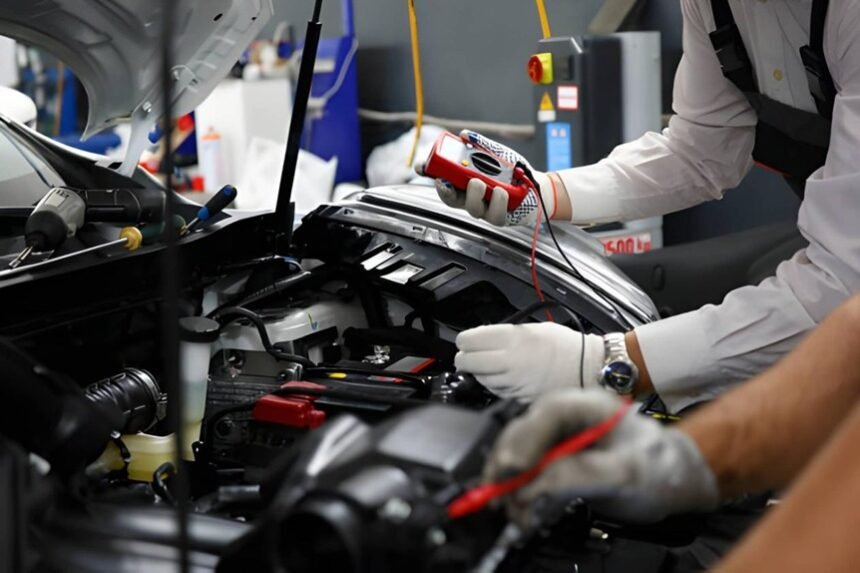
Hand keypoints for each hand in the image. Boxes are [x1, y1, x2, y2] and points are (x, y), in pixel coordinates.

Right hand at [416, 130, 555, 226]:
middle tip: (448, 180)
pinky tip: (500, 192)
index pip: (441, 179)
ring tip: (480, 182)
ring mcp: (484, 209)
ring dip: (473, 195)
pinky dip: (496, 203)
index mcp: (464, 182)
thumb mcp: (494, 153)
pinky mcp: (500, 217)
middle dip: (446, 191)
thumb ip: (479, 144)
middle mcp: (471, 198)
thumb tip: (464, 135)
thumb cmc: (511, 171)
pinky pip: (495, 215)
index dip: (428, 174)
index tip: (422, 167)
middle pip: (451, 199)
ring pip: (472, 209)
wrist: (535, 184)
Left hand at [454, 323, 605, 400]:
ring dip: (478, 373)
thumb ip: (507, 334)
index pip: (470, 340)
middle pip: (468, 362)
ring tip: (486, 366)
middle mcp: (511, 362)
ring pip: (480, 379)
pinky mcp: (519, 398)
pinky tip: (500, 378)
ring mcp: (514, 383)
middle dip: (464, 358)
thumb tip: (484, 338)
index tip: (465, 340)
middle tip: (467, 355)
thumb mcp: (534, 328)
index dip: (464, 340)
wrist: (589, 369)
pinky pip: (496, 392)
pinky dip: (493, 385)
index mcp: (513, 339)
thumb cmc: (567, 346)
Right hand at [485, 390, 719, 526]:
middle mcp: (568, 420)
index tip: (513, 467)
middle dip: (508, 466)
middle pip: (524, 434)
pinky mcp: (556, 465)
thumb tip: (537, 484)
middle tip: (500, 495)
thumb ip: (582, 473)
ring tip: (513, 511)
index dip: (525, 438)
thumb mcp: (628, 472)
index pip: (547, 414)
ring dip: (511, 485)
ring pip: (520, 456)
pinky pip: (529, 476)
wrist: (677, 482)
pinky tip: (523, 512)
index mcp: (588, 407)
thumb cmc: (661, 467)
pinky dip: (520, 496)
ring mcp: (560, 442)